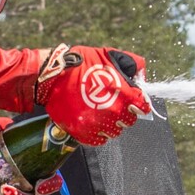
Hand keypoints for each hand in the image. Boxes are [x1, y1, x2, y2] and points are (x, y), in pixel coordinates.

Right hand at [33, 45, 148, 145]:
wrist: (51, 77)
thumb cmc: (81, 64)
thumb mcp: (109, 55)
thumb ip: (132, 64)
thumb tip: (142, 75)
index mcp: (122, 94)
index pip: (142, 108)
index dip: (138, 104)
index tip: (132, 101)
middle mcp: (112, 111)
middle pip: (129, 121)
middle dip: (123, 113)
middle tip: (111, 103)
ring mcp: (97, 124)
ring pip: (114, 132)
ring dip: (110, 123)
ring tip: (99, 111)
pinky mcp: (83, 133)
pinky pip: (99, 139)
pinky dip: (97, 132)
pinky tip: (91, 120)